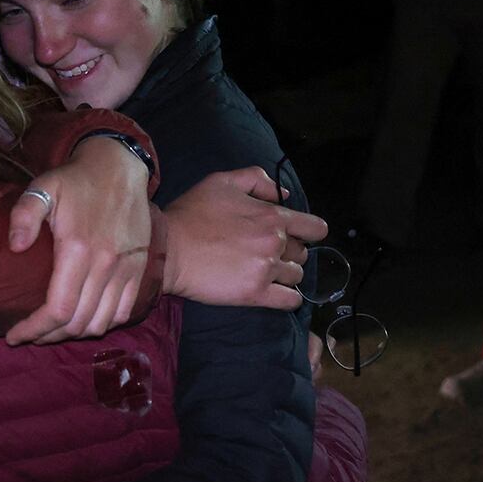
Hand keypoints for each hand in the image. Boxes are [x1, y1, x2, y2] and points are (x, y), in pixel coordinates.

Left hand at [3, 137, 152, 345]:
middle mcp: (105, 265)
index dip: (34, 329)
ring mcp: (126, 269)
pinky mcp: (139, 268)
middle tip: (29, 334)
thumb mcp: (43, 187)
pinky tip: (84, 320)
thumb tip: (16, 247)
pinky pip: (122, 312)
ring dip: (74, 334)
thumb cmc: (76, 179)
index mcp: (78, 249)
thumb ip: (25, 215)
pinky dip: (102, 324)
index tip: (14, 336)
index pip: (58, 309)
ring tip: (53, 330)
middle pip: (77, 322)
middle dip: (48, 336)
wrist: (120, 166)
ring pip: (100, 323)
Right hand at [163, 167, 326, 308]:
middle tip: (265, 252)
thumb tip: (283, 194)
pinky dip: (287, 297)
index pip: (315, 228)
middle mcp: (274, 243)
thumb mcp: (222, 181)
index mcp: (272, 216)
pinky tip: (273, 292)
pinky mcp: (255, 294)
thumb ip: (258, 180)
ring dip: (285, 274)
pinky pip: (290, 300)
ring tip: (263, 271)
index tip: (298, 236)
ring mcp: (266, 270)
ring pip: (296, 276)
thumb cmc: (192, 213)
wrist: (167, 248)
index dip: (310, 231)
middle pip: (303, 253)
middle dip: (289, 252)